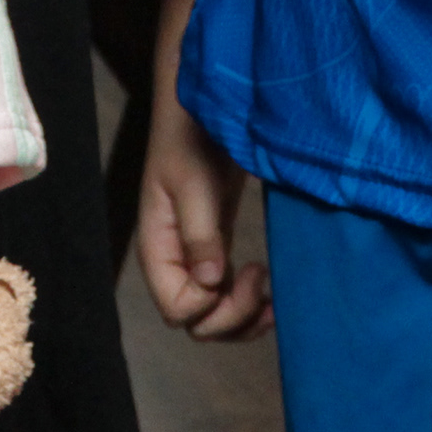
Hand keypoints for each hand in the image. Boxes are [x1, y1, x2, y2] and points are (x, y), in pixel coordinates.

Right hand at [137, 93, 270, 339]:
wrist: (206, 108)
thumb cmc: (193, 138)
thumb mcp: (195, 183)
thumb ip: (200, 233)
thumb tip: (209, 282)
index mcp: (158, 250)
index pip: (177, 309)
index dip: (211, 305)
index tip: (244, 268)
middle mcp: (174, 261)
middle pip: (196, 322)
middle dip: (232, 317)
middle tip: (262, 279)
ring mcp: (195, 257)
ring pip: (213, 315)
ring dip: (243, 319)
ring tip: (273, 299)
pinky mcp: (216, 246)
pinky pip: (226, 293)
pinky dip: (248, 302)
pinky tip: (269, 285)